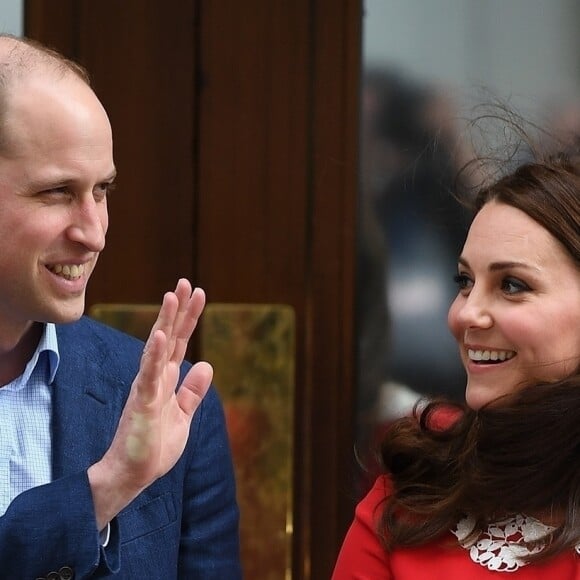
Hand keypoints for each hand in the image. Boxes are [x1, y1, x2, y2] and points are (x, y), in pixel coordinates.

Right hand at [88, 279, 212, 529]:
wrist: (133, 475)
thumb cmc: (154, 446)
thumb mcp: (184, 415)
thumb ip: (192, 391)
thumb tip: (206, 364)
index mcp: (167, 378)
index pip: (180, 341)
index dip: (189, 318)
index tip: (199, 294)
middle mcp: (156, 377)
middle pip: (170, 336)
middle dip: (179, 309)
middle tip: (187, 282)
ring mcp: (148, 387)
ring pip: (158, 347)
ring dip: (166, 321)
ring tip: (173, 295)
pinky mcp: (141, 402)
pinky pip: (148, 374)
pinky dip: (154, 354)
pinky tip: (159, 335)